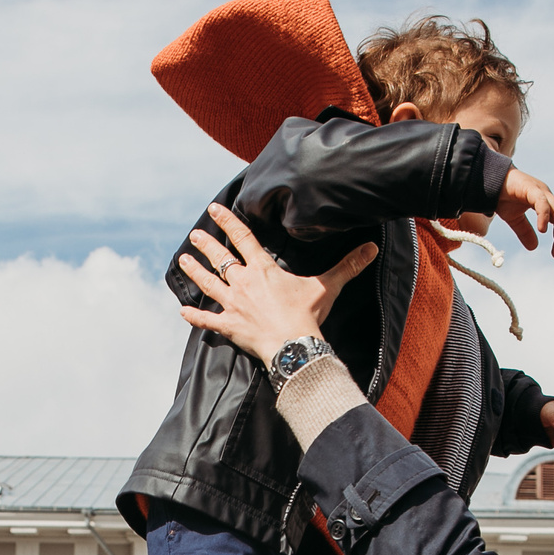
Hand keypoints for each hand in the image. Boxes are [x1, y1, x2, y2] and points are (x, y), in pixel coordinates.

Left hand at [176, 203, 378, 366]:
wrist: (293, 345)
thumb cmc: (307, 315)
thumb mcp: (327, 286)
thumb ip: (347, 266)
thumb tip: (371, 249)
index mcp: (263, 270)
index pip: (242, 238)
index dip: (228, 222)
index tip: (215, 209)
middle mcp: (243, 283)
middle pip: (220, 259)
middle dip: (206, 245)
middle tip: (194, 235)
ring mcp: (233, 305)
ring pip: (208, 284)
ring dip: (195, 272)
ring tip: (183, 260)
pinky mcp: (229, 327)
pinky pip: (207, 321)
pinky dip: (195, 318)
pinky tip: (182, 313)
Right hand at [496, 167, 553, 256]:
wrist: (489, 182)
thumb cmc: (502, 197)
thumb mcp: (514, 219)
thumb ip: (524, 231)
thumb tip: (534, 247)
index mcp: (543, 201)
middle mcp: (545, 195)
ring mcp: (539, 190)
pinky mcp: (531, 188)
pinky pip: (541, 203)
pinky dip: (544, 216)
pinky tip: (543, 230)